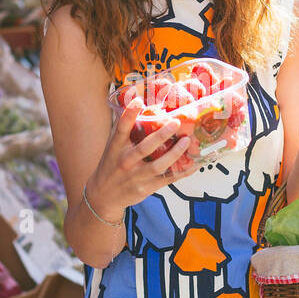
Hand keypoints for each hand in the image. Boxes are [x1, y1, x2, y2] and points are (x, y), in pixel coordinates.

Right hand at [84, 98, 201, 217]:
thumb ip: (125, 131)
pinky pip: (168, 179)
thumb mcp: (112, 148)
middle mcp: (126, 161)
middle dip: (161, 135)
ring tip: (186, 141)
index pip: (121, 129)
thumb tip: (141, 106)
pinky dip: (183, 171)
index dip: (129, 114)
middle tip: (176, 122)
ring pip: (158, 165)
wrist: (104, 196)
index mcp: (115, 148)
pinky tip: (194, 163)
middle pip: (144, 148)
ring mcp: (137, 176)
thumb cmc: (112, 166)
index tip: (139, 100)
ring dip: (175, 153)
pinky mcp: (147, 188)